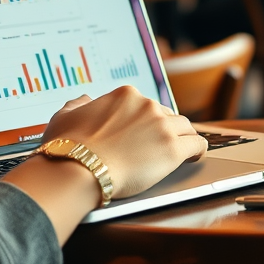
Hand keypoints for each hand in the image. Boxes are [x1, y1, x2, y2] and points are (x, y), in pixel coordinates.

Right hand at [40, 88, 206, 199]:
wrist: (78, 169)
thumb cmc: (67, 147)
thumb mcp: (65, 115)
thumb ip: (78, 105)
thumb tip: (84, 100)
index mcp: (126, 95)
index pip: (147, 105)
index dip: (147, 120)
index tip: (145, 133)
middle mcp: (147, 105)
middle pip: (168, 115)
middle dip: (165, 130)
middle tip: (161, 145)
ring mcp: (162, 126)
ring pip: (186, 128)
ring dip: (184, 138)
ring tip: (184, 149)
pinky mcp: (172, 149)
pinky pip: (197, 145)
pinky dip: (198, 150)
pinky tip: (195, 156)